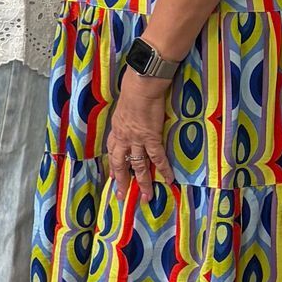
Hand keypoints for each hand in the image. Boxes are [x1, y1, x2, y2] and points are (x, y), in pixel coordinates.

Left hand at [106, 67, 173, 192]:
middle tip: (122, 195)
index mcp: (117, 128)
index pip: (113, 150)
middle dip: (121, 181)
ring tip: (146, 197)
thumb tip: (130, 113)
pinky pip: (157, 158)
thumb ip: (126, 114)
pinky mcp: (151, 137)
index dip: (113, 164)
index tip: (113, 176)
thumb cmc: (133, 87)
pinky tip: (169, 180)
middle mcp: (124, 136)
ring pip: (138, 166)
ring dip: (143, 182)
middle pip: (120, 163)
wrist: (141, 84)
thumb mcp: (123, 104)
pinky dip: (164, 169)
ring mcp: (136, 139)